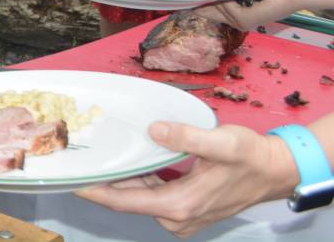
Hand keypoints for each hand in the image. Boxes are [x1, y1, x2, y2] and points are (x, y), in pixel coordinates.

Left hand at [75, 121, 298, 235]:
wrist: (277, 172)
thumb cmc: (251, 158)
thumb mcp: (222, 143)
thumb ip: (187, 137)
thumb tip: (155, 130)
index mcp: (180, 204)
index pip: (124, 201)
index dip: (94, 191)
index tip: (70, 180)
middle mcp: (177, 216)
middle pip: (127, 200)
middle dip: (101, 182)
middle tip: (76, 160)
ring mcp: (182, 215)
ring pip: (138, 197)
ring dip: (118, 179)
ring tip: (93, 157)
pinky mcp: (185, 208)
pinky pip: (151, 195)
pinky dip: (137, 181)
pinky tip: (125, 162)